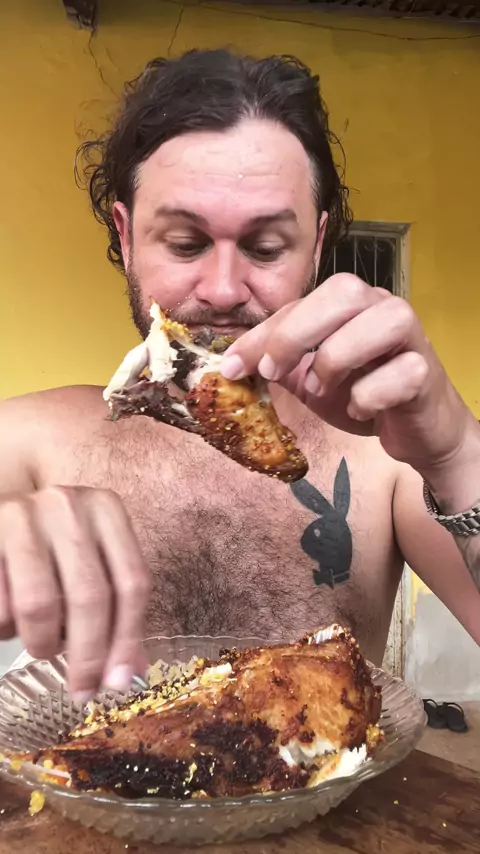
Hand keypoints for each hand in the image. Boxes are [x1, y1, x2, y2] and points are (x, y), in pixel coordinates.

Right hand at [0, 486, 149, 700]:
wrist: (5, 505)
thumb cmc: (56, 542)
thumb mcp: (93, 558)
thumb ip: (116, 606)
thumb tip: (129, 674)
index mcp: (107, 510)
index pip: (131, 581)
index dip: (128, 639)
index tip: (118, 682)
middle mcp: (68, 505)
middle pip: (90, 595)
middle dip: (87, 653)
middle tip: (81, 689)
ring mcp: (24, 515)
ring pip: (39, 603)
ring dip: (42, 641)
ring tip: (42, 646)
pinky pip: (0, 604)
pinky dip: (6, 628)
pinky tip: (11, 626)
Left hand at [220, 273, 478, 474]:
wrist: (415, 429)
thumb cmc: (365, 393)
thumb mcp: (312, 379)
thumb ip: (279, 366)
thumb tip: (230, 365)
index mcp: (350, 304)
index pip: (300, 303)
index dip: (261, 333)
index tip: (231, 366)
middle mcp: (382, 307)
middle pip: (343, 291)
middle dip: (296, 333)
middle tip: (273, 371)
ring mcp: (411, 336)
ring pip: (379, 323)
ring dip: (337, 360)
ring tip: (324, 389)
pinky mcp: (427, 372)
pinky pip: (398, 375)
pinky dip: (368, 398)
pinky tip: (362, 410)